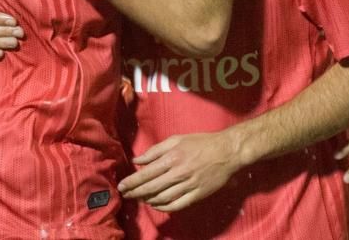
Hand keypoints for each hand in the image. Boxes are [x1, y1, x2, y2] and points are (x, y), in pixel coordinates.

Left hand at [118, 130, 241, 211]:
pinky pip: (176, 205)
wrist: (227, 151)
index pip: (146, 174)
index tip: (121, 186)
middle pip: (151, 188)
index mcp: (172, 158)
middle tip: (125, 195)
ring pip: (162, 199)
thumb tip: (137, 160)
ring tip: (140, 199)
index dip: (131, 182)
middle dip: (135, 193)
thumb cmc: (201, 142)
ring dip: (148, 200)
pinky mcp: (197, 195)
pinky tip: (157, 205)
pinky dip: (163, 208)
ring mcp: (188, 186)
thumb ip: (155, 150)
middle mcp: (178, 173)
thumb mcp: (177, 139)